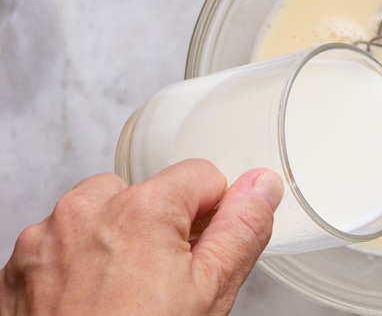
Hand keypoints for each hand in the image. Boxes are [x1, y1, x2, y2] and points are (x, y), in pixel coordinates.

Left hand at [0, 159, 283, 314]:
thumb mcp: (210, 291)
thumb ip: (242, 229)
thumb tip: (261, 186)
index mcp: (141, 209)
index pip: (201, 176)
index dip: (213, 216)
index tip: (202, 253)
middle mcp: (85, 211)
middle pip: (147, 193)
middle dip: (161, 227)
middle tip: (164, 282)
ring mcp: (46, 238)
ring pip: (101, 214)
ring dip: (117, 241)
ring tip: (126, 294)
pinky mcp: (20, 264)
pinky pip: (63, 242)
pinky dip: (79, 262)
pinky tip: (93, 301)